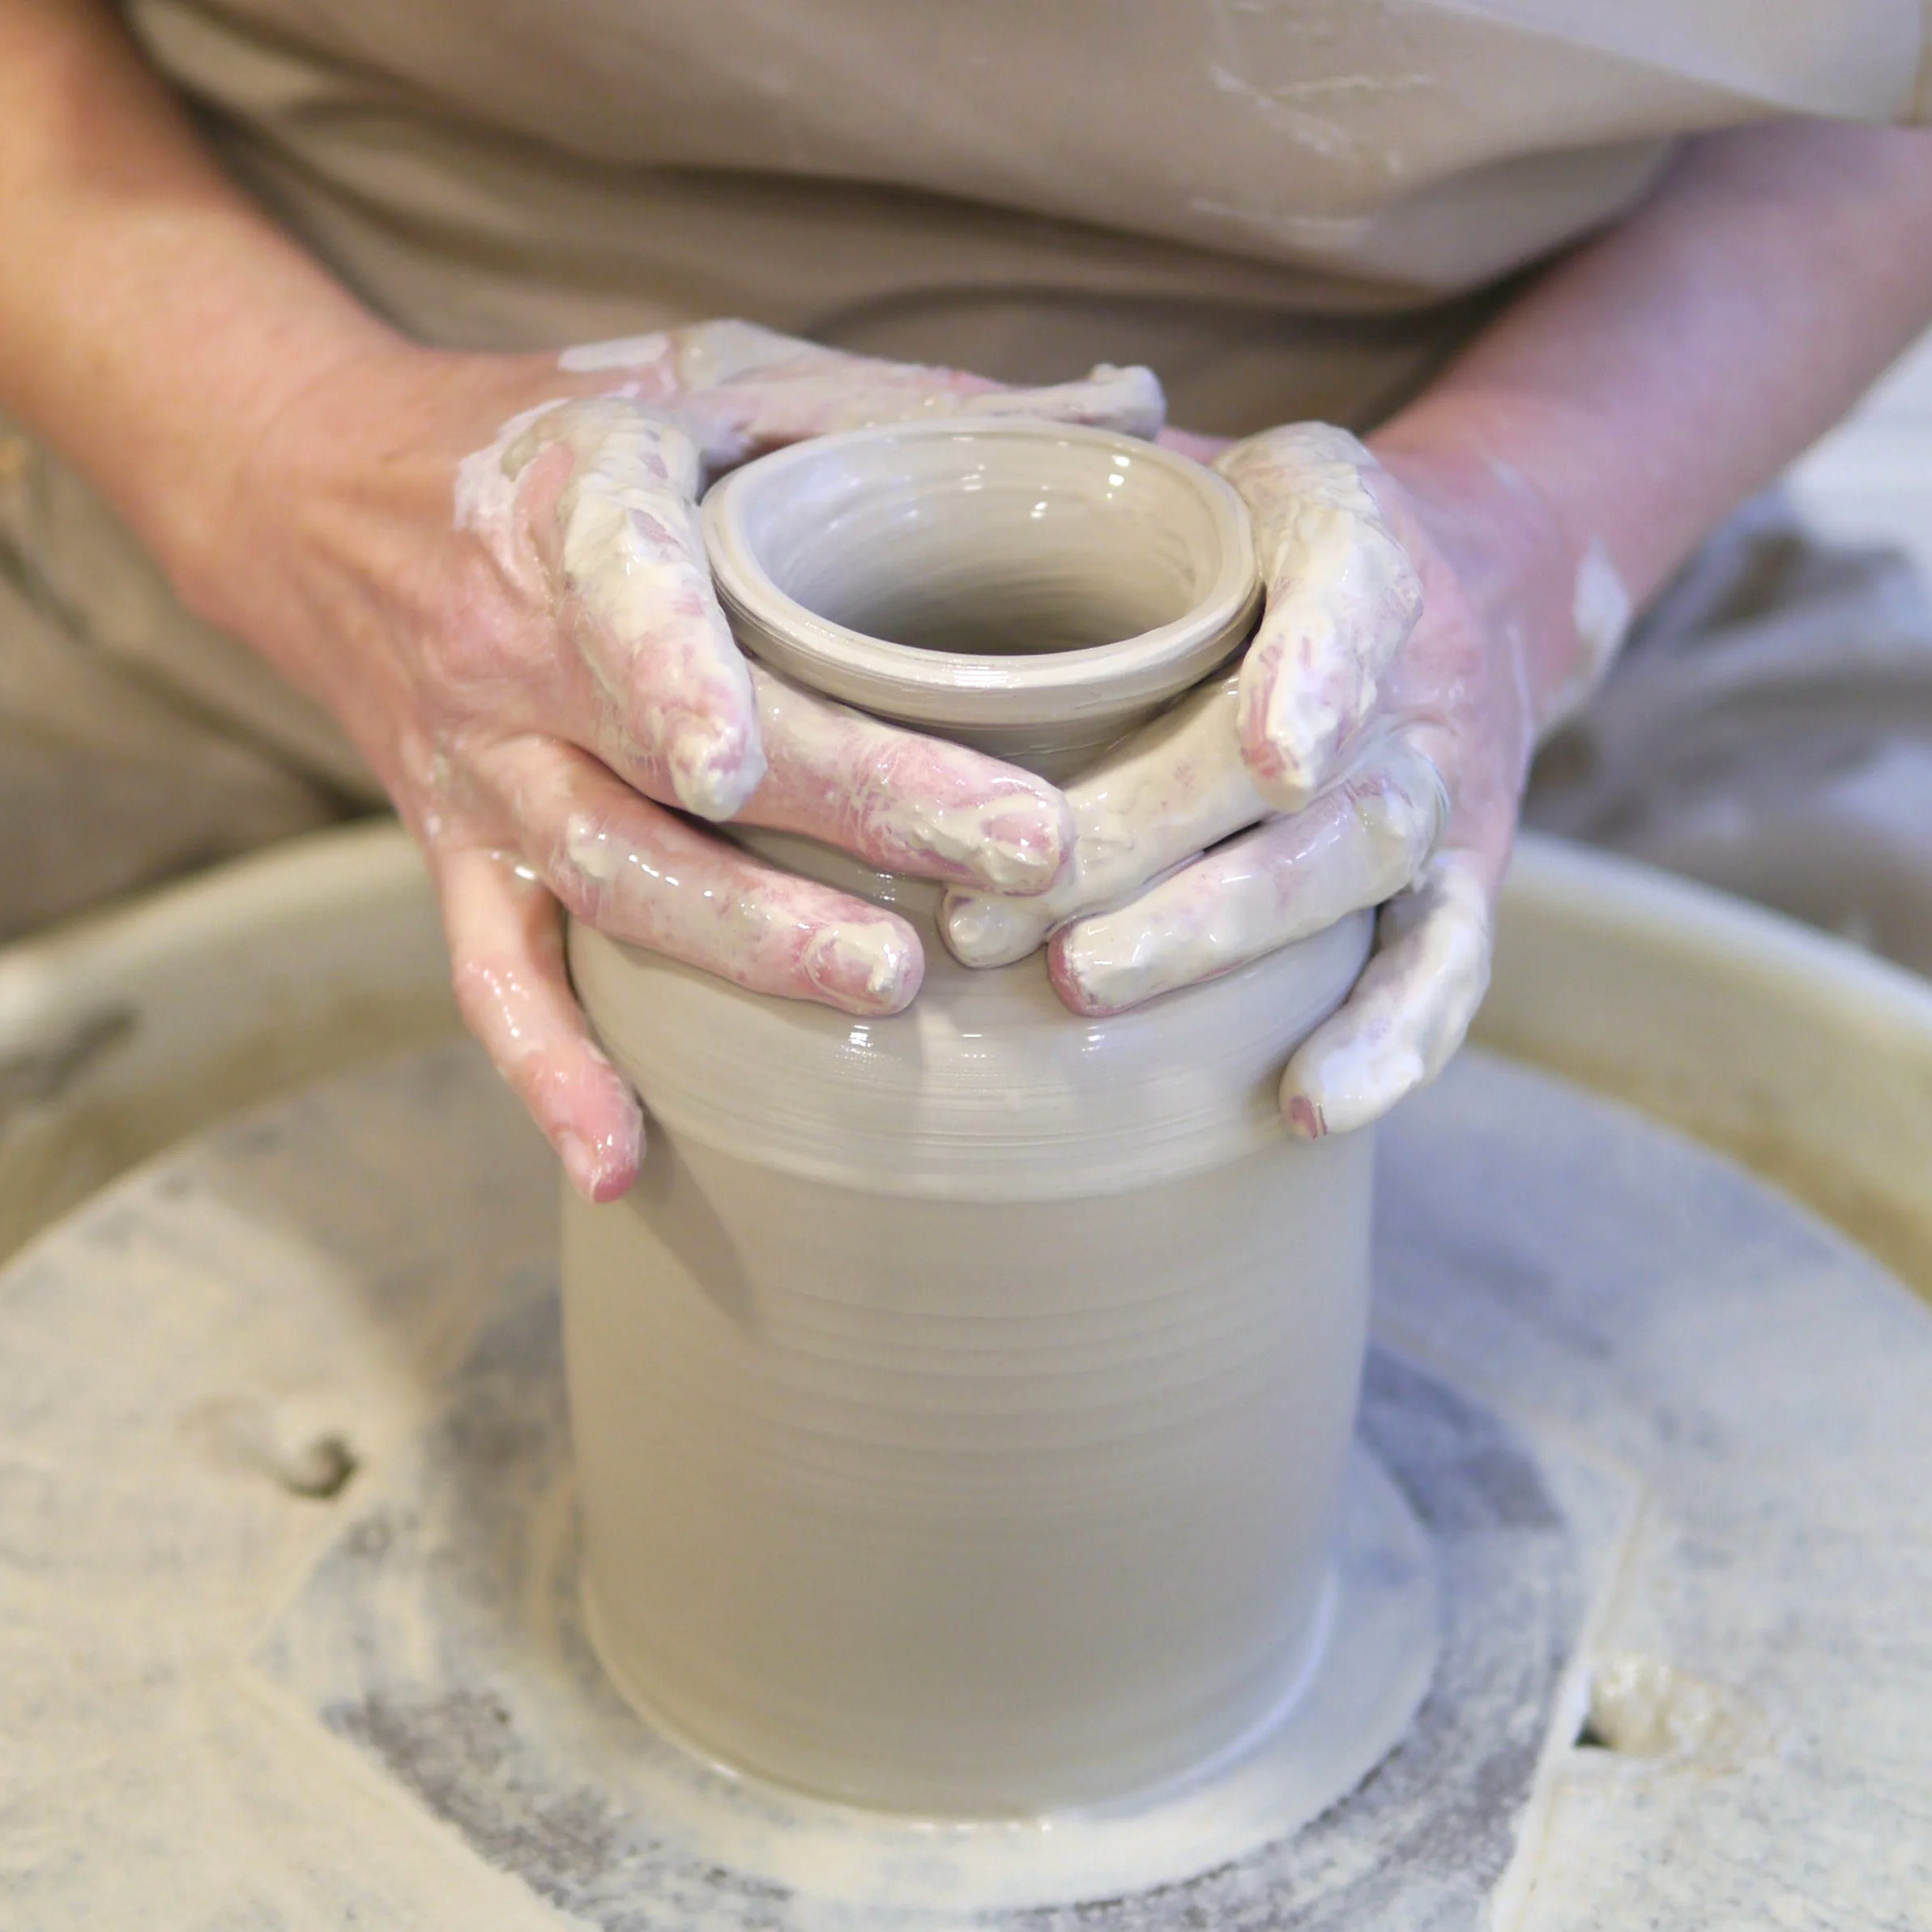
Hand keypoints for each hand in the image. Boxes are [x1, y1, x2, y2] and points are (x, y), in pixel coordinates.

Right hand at [175, 320, 1165, 1198]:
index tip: (747, 761)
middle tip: (1014, 861)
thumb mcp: (709, 377)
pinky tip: (622, 1164)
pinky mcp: (458, 856)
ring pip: (606, 876)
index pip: (622, 594)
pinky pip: (493, 977)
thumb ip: (901, 407)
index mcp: (571, 512)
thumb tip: (1136, 413)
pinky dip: (548, 1072)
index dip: (674, 677)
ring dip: (741, 943)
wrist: (321, 492)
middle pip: (671, 760)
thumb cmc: (553, 429)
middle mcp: (513, 657)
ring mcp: (483, 773)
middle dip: (851, 813)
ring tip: (889, 986)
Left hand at [941, 422, 1624, 1136]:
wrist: (1442, 590)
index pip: (1348, 583)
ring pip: (1358, 864)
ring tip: (1084, 984)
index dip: (1318, 668)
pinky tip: (1309, 1103)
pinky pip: (1448, 967)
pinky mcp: (1459, 881)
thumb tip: (862, 483)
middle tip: (1003, 914)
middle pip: (1314, 766)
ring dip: (1225, 933)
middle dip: (1160, 841)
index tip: (1271, 756)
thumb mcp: (1179, 457)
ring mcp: (1442, 781)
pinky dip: (1393, 1040)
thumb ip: (1064, 460)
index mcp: (1345, 525)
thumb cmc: (1250, 536)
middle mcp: (1414, 662)